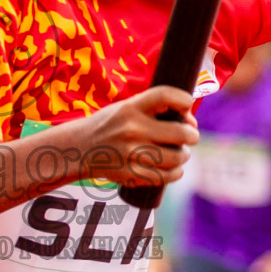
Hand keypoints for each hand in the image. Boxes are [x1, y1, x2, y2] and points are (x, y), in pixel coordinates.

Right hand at [78, 86, 197, 186]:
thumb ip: (155, 109)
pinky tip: (174, 168)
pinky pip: (165, 176)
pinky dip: (176, 172)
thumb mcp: (127, 108)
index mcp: (130, 107)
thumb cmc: (111, 125)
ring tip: (180, 153)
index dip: (185, 100)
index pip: (166, 95)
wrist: (78, 148)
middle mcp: (131, 129)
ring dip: (184, 155)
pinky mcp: (129, 174)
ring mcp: (130, 154)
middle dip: (192, 135)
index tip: (187, 106)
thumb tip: (190, 122)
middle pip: (180, 133)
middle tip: (190, 137)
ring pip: (176, 157)